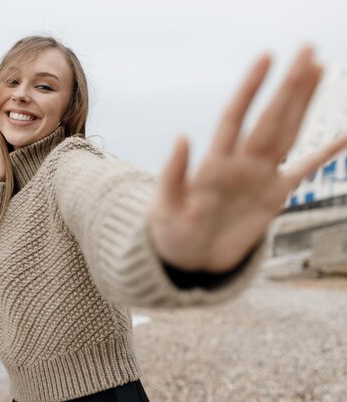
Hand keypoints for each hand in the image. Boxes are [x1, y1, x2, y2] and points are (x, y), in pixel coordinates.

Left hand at [147, 45, 346, 271]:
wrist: (189, 260)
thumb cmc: (171, 233)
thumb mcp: (165, 207)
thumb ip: (173, 174)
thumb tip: (182, 136)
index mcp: (214, 164)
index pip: (235, 117)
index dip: (250, 89)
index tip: (266, 58)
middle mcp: (241, 164)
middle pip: (270, 118)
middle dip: (288, 85)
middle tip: (307, 49)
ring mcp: (260, 177)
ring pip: (287, 132)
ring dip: (302, 103)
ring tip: (317, 70)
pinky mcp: (273, 196)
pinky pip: (304, 170)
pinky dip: (323, 155)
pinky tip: (343, 136)